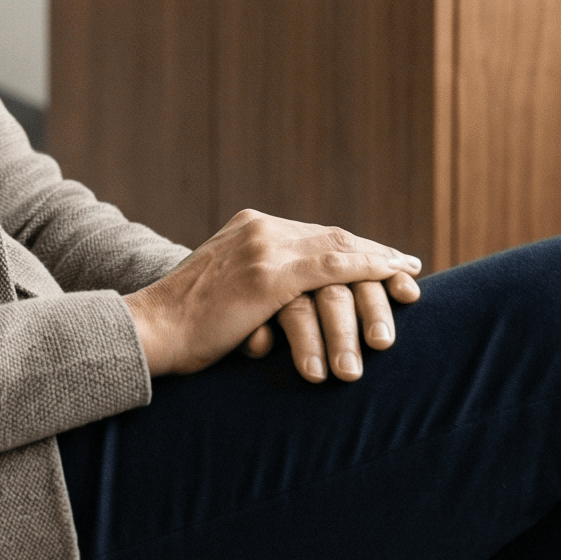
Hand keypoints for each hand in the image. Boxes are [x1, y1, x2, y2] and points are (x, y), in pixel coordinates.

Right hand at [123, 208, 420, 382]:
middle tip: (407, 271)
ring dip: (377, 268)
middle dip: (374, 256)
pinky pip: (331, 267)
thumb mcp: (227, 292)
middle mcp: (260, 228)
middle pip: (332, 238)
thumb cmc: (187, 327)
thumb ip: (260, 285)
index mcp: (249, 228)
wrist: (152, 331)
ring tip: (407, 283)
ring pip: (338, 252)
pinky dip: (367, 270)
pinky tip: (391, 277)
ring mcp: (264, 248)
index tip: (383, 265)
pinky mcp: (268, 275)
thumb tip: (294, 306)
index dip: (353, 250)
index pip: (314, 235)